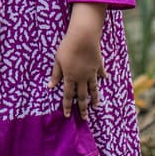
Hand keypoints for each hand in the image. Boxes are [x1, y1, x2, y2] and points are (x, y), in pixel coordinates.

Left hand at [48, 3, 106, 118]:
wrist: (83, 37)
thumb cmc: (67, 47)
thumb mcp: (58, 60)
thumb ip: (55, 74)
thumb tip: (50, 86)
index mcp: (70, 77)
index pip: (67, 95)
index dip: (67, 106)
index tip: (67, 115)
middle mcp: (82, 78)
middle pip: (82, 96)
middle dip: (83, 108)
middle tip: (85, 118)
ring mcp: (91, 73)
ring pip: (93, 89)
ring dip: (94, 98)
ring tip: (95, 106)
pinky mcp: (98, 65)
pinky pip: (100, 74)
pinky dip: (102, 77)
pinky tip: (105, 80)